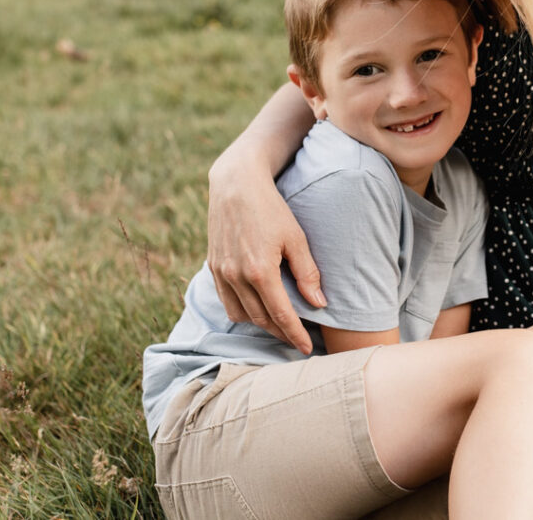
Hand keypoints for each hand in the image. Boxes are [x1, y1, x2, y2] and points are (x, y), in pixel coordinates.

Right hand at [207, 160, 325, 354]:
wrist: (236, 185)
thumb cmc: (271, 209)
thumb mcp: (296, 238)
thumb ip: (307, 273)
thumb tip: (319, 304)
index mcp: (260, 271)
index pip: (281, 315)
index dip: (295, 335)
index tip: (307, 348)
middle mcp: (236, 277)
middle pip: (261, 319)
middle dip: (281, 334)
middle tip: (298, 342)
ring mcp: (221, 273)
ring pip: (240, 315)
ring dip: (260, 325)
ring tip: (280, 326)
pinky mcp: (213, 267)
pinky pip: (227, 301)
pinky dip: (242, 310)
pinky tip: (257, 308)